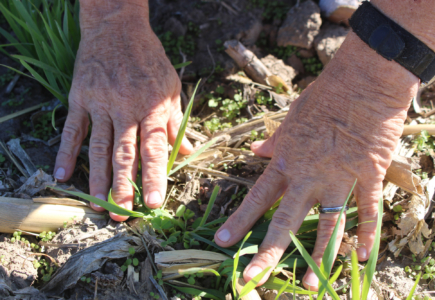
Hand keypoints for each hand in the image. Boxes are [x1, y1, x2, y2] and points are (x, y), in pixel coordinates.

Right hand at [53, 0, 192, 220]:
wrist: (117, 26)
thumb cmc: (150, 60)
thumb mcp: (171, 88)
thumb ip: (175, 122)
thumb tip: (187, 151)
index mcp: (152, 107)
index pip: (154, 149)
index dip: (155, 177)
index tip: (154, 203)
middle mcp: (125, 108)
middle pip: (124, 154)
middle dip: (123, 186)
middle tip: (123, 215)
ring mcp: (100, 103)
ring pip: (98, 147)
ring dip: (97, 178)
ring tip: (98, 204)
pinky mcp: (80, 98)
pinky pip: (72, 129)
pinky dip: (65, 152)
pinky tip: (61, 174)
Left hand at [214, 32, 419, 289]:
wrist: (362, 84)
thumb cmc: (323, 97)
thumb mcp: (290, 119)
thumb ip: (274, 141)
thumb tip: (256, 151)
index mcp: (286, 162)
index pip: (257, 197)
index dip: (239, 221)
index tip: (222, 241)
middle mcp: (308, 177)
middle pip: (285, 221)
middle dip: (267, 253)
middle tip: (250, 278)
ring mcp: (339, 180)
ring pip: (327, 227)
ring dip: (316, 258)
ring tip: (307, 285)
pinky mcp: (367, 178)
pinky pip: (367, 213)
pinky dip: (367, 235)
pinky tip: (362, 256)